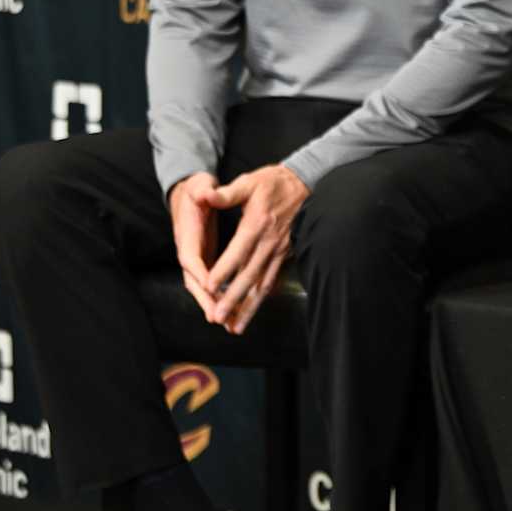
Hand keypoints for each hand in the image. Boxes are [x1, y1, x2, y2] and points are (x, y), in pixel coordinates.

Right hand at [168, 173, 220, 317]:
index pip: (190, 257)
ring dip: (214, 305)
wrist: (190, 192)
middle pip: (193, 280)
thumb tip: (201, 191)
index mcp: (187, 233)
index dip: (199, 272)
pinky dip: (220, 298)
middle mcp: (188, 250)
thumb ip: (202, 189)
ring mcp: (196, 258)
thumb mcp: (200, 185)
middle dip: (205, 300)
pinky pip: (211, 284)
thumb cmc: (197, 188)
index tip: (209, 286)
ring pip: (203, 287)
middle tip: (217, 317)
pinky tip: (233, 312)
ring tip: (227, 323)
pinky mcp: (206, 260)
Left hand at [203, 165, 309, 334]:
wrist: (307, 183)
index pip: (237, 252)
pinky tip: (252, 312)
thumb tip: (204, 195)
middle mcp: (269, 242)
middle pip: (249, 275)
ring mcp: (279, 251)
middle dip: (233, 299)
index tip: (208, 288)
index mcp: (257, 225)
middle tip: (218, 318)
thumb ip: (226, 193)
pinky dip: (262, 299)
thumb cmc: (274, 183)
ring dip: (249, 307)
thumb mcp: (249, 182)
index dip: (223, 271)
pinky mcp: (286, 255)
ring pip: (263, 284)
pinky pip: (273, 281)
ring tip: (236, 327)